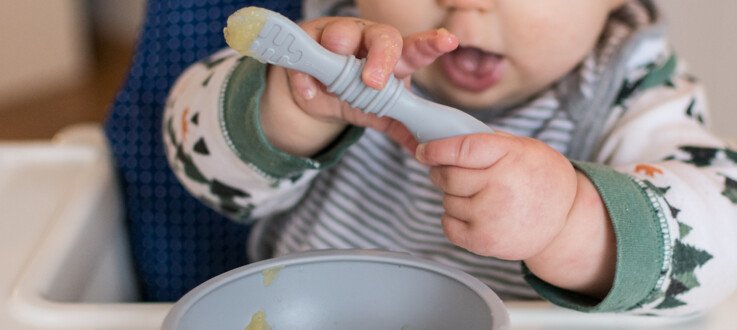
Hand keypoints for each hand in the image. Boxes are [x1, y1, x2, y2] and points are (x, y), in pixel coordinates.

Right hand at [260, 17, 458, 155]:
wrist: (317, 92)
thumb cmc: (358, 94)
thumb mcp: (382, 113)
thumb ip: (404, 129)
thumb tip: (429, 153)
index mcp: (395, 58)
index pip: (417, 48)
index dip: (432, 44)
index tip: (448, 42)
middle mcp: (370, 41)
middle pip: (383, 38)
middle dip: (381, 57)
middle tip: (374, 82)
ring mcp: (338, 36)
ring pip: (341, 33)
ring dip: (339, 48)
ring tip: (332, 69)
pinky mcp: (309, 41)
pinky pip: (306, 56)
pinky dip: (306, 78)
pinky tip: (309, 92)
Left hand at [415, 132, 614, 296]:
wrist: (566, 219)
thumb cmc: (539, 177)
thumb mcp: (521, 147)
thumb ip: (485, 142)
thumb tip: (441, 138)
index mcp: (509, 156)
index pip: (460, 150)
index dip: (436, 150)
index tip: (424, 151)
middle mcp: (500, 186)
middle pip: (447, 177)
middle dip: (440, 172)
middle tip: (447, 172)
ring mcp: (491, 216)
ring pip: (447, 201)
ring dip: (453, 197)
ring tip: (478, 196)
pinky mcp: (484, 241)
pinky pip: (448, 225)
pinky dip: (452, 219)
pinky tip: (472, 213)